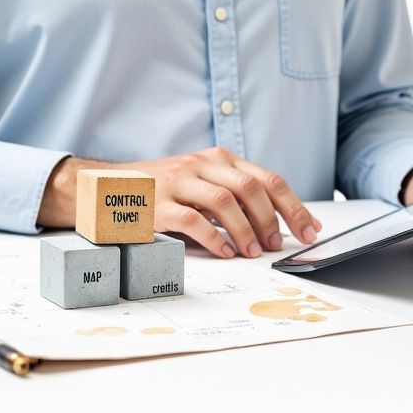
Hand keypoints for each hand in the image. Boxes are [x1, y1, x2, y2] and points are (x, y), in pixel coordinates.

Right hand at [37, 148, 322, 257]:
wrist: (103, 188)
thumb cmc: (157, 192)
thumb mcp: (198, 184)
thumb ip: (230, 197)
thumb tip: (274, 225)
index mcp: (217, 159)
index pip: (267, 178)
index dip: (293, 206)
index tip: (309, 231)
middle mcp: (201, 165)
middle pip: (252, 187)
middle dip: (273, 219)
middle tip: (278, 245)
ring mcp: (178, 182)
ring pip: (225, 200)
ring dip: (246, 229)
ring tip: (253, 252)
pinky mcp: (158, 203)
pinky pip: (193, 220)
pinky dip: (214, 238)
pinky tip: (224, 252)